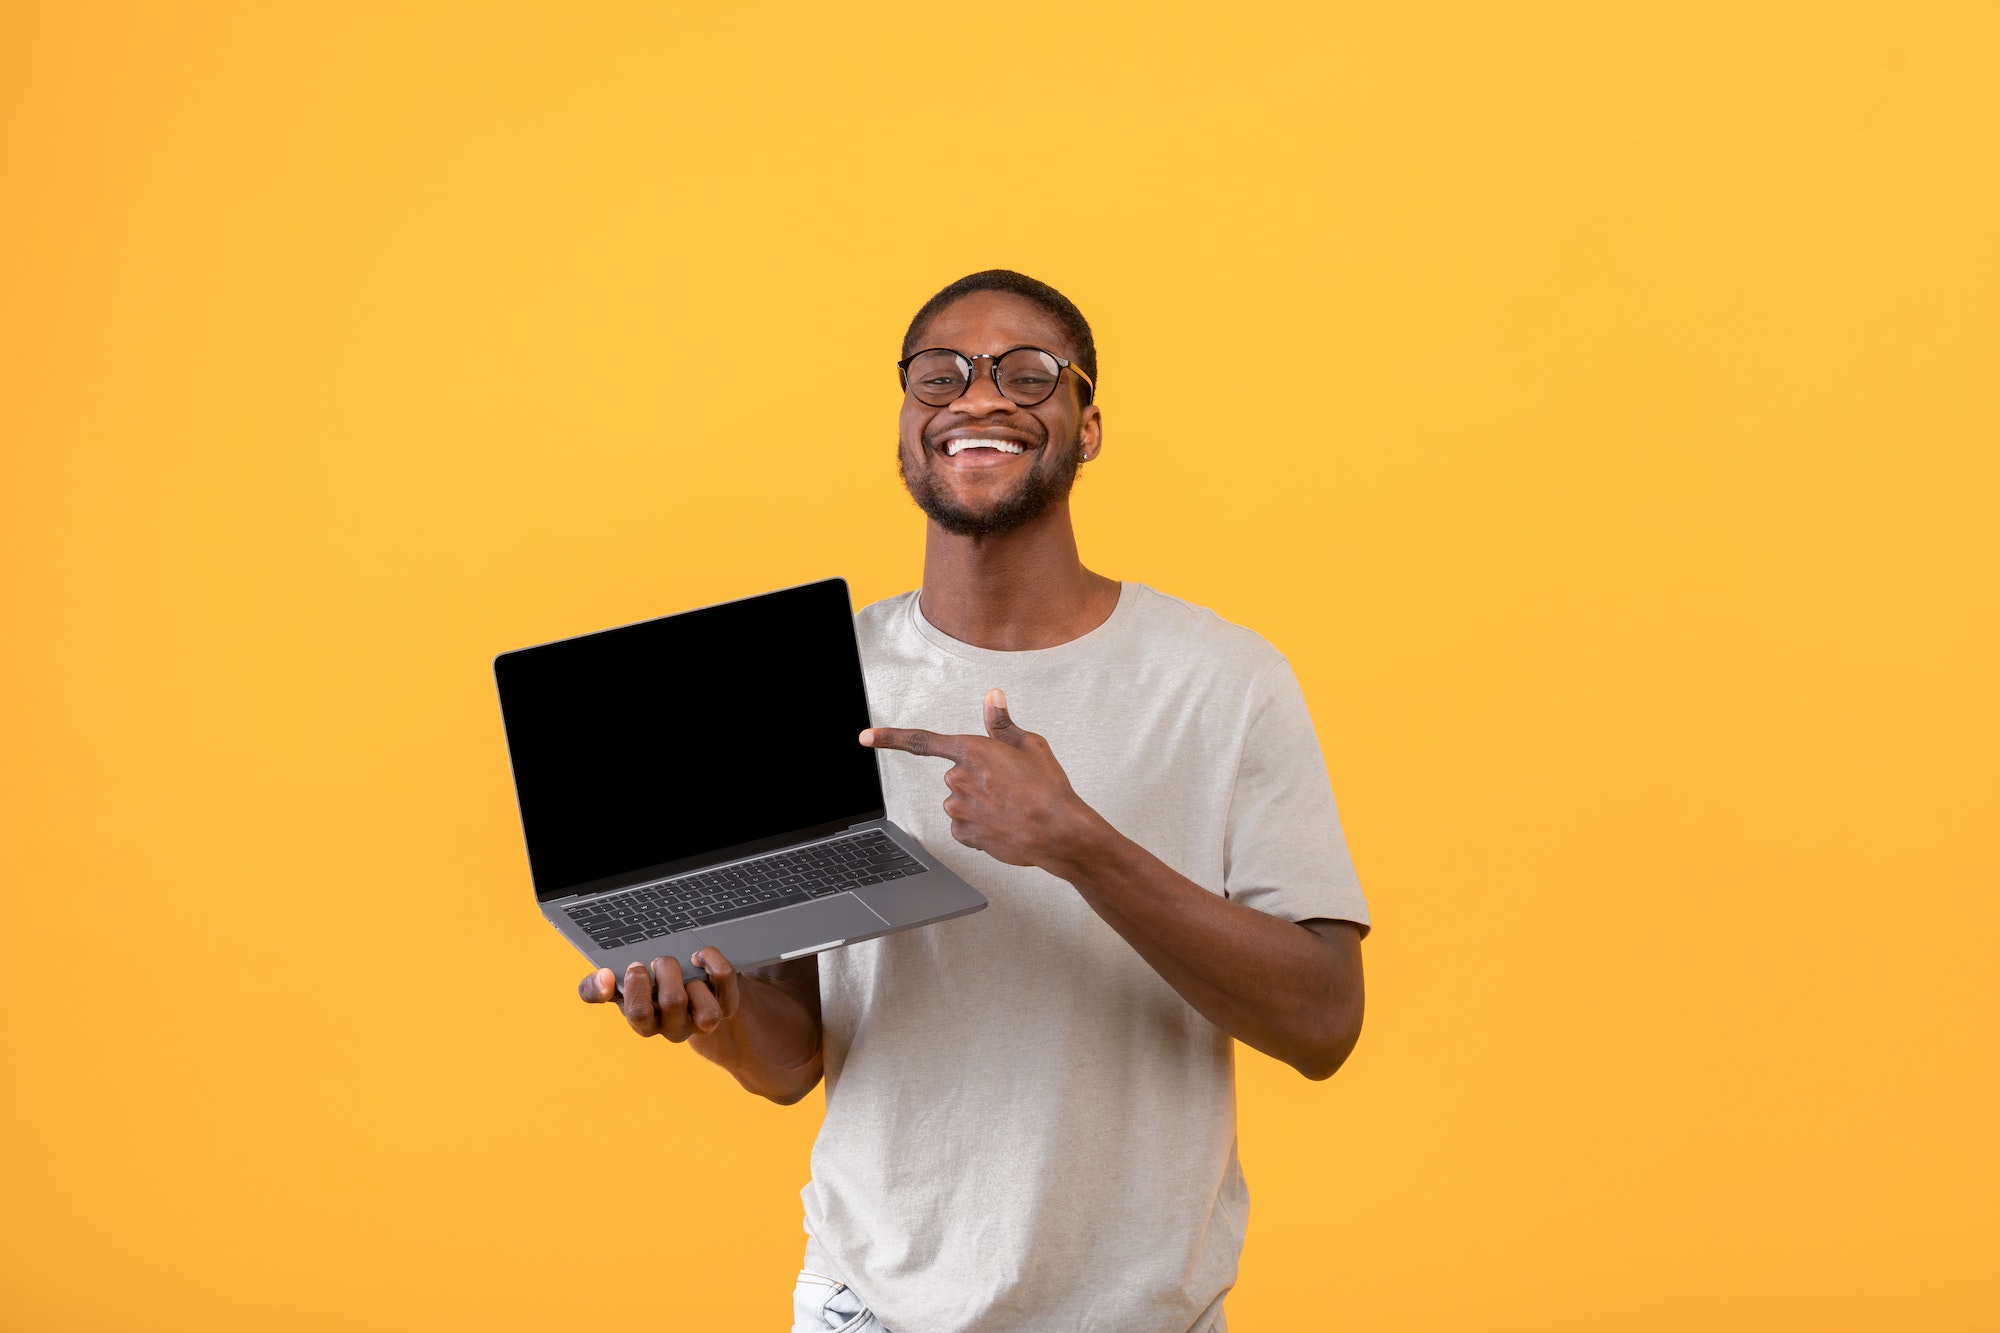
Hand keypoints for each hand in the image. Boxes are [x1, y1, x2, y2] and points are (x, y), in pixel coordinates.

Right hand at [577, 946, 739, 1042]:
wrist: (687, 988)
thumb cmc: (648, 990)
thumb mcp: (619, 990)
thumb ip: (596, 988)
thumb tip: (603, 978)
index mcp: (645, 1022)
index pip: (637, 1014)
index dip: (636, 986)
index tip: (635, 965)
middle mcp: (675, 1027)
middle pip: (673, 1002)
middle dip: (666, 970)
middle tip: (659, 960)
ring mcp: (702, 1020)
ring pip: (707, 1012)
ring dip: (694, 978)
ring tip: (684, 966)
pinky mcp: (726, 1005)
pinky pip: (725, 983)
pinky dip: (713, 962)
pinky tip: (700, 957)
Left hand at [861, 688, 1097, 868]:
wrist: (1058, 833)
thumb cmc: (1048, 788)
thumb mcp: (1030, 745)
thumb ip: (1002, 723)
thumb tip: (992, 697)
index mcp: (972, 750)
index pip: (922, 741)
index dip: (890, 737)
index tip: (865, 737)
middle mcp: (957, 779)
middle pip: (955, 775)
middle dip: (975, 779)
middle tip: (1010, 787)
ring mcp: (957, 809)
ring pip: (959, 801)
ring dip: (978, 803)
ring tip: (1011, 807)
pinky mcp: (962, 833)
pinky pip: (964, 825)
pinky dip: (980, 825)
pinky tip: (1003, 824)